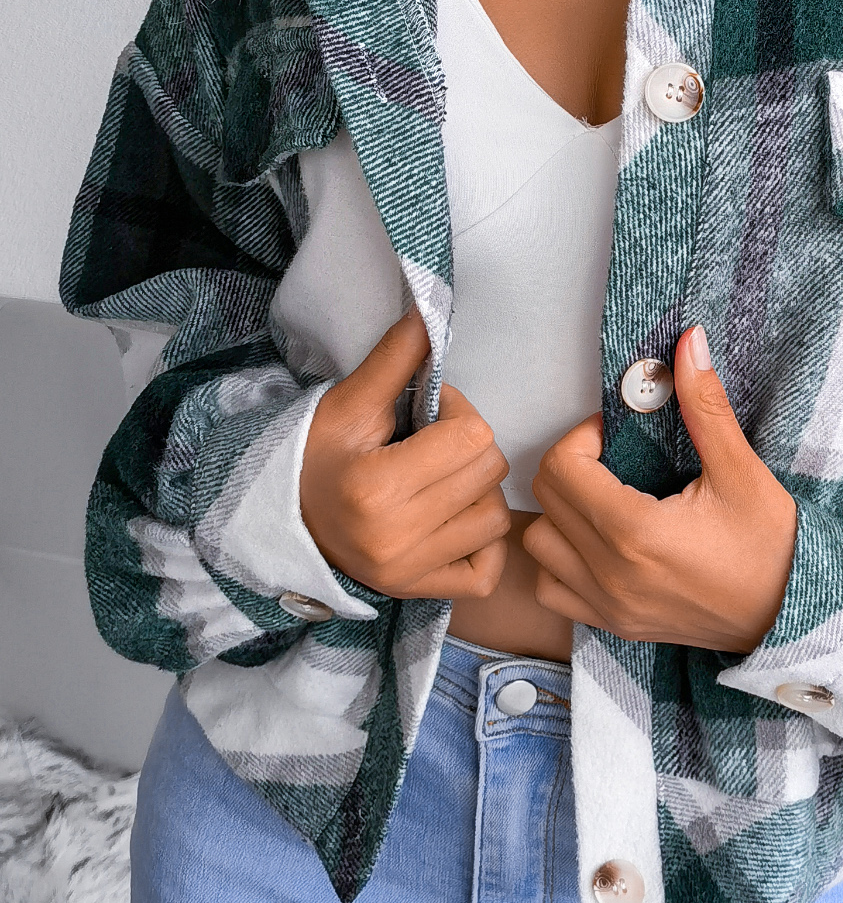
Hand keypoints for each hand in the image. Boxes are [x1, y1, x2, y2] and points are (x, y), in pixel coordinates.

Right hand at [300, 307, 510, 599]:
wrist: (285, 521)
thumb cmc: (316, 457)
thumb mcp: (349, 404)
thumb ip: (395, 359)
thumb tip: (430, 310)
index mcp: (376, 487)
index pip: (472, 436)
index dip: (458, 414)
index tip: (429, 416)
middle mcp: (395, 537)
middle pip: (489, 472)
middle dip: (469, 448)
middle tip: (432, 446)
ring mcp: (409, 572)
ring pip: (496, 517)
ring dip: (477, 493)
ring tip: (439, 483)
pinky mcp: (419, 593)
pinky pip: (488, 568)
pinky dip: (481, 544)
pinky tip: (451, 522)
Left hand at [522, 325, 796, 651]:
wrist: (792, 617)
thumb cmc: (772, 548)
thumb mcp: (741, 472)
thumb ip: (705, 406)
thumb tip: (689, 343)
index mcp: (635, 532)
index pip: (562, 468)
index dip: (583, 437)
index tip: (616, 433)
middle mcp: (610, 574)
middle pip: (545, 500)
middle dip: (571, 466)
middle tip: (612, 458)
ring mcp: (607, 605)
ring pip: (539, 545)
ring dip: (559, 514)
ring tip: (602, 498)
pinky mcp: (614, 624)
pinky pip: (552, 589)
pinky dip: (561, 561)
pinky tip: (597, 543)